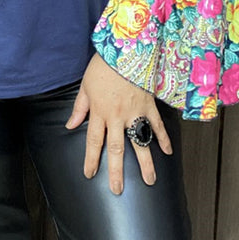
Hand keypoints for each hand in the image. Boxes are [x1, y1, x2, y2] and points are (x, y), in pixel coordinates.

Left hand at [65, 51, 172, 194]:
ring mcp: (135, 112)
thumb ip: (79, 108)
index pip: (94, 142)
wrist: (125, 49)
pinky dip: (163, 138)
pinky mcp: (148, 105)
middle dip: (116, 171)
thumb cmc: (103, 67)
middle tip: (118, 189)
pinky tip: (167, 152)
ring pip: (139, 142)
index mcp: (99, 112)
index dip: (91, 159)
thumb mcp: (85, 86)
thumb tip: (71, 125)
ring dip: (145, 163)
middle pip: (116, 149)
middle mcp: (117, 117)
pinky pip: (157, 125)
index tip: (90, 174)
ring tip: (150, 180)